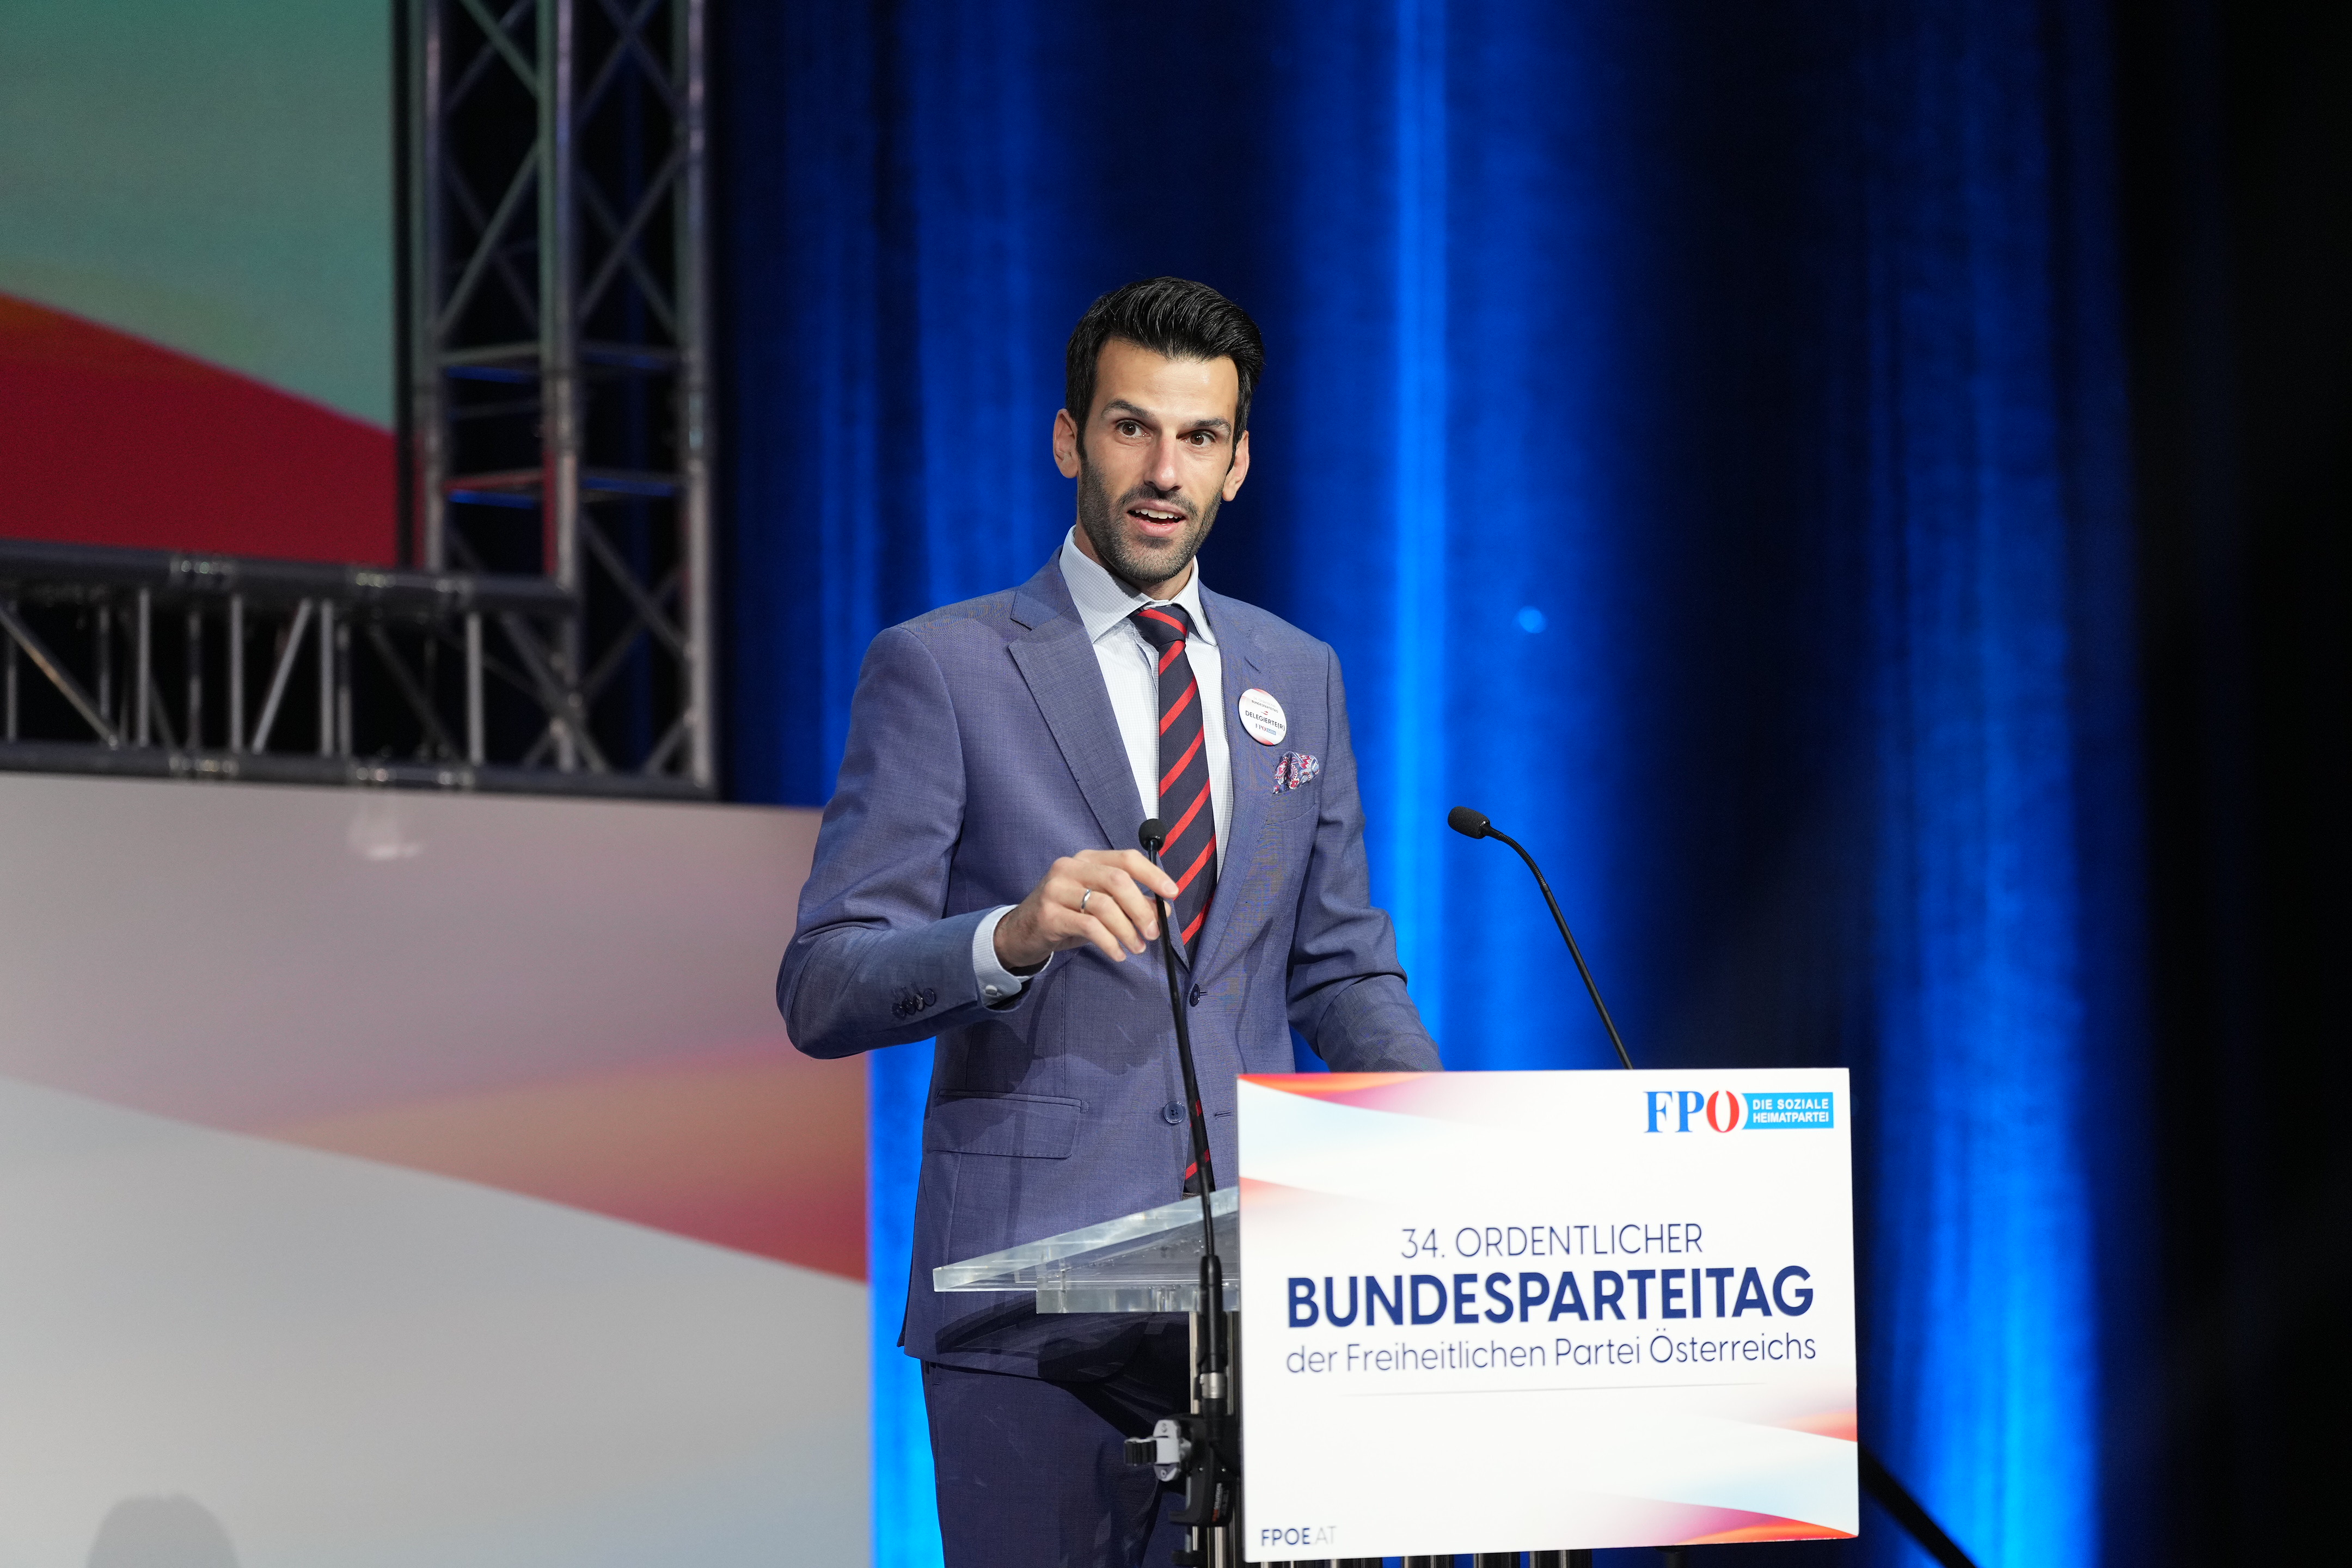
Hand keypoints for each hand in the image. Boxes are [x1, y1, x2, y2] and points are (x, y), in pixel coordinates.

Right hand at [994, 850, 1180, 970]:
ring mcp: (1056, 889)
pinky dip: (1109, 943)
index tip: (1172, 893)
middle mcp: (1070, 868)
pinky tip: (1117, 954)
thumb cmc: (1065, 916)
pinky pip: (1089, 927)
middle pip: (1118, 881)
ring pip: (1104, 905)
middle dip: (1141, 908)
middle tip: (1153, 932)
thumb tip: (1162, 910)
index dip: (1153, 874)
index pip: (1126, 859)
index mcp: (1087, 860)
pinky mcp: (1048, 914)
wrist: (1020, 933)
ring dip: (1127, 930)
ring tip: (1136, 948)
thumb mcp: (1098, 906)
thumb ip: (1129, 903)